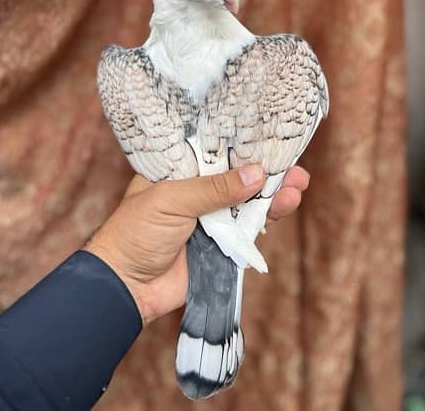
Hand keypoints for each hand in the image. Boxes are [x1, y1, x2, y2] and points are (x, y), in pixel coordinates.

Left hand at [85, 164, 309, 324]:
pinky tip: (286, 205)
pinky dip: (268, 218)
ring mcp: (210, 217)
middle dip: (266, 170)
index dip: (242, 144)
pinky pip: (248, 228)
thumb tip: (257, 175)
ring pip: (247, 201)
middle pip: (238, 175)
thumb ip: (213, 188)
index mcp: (179, 170)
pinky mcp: (221, 243)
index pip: (215, 150)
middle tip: (293, 166)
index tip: (271, 137)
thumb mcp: (171, 200)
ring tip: (298, 185)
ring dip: (273, 193)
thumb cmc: (136, 232)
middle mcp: (197, 190)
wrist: (126, 287)